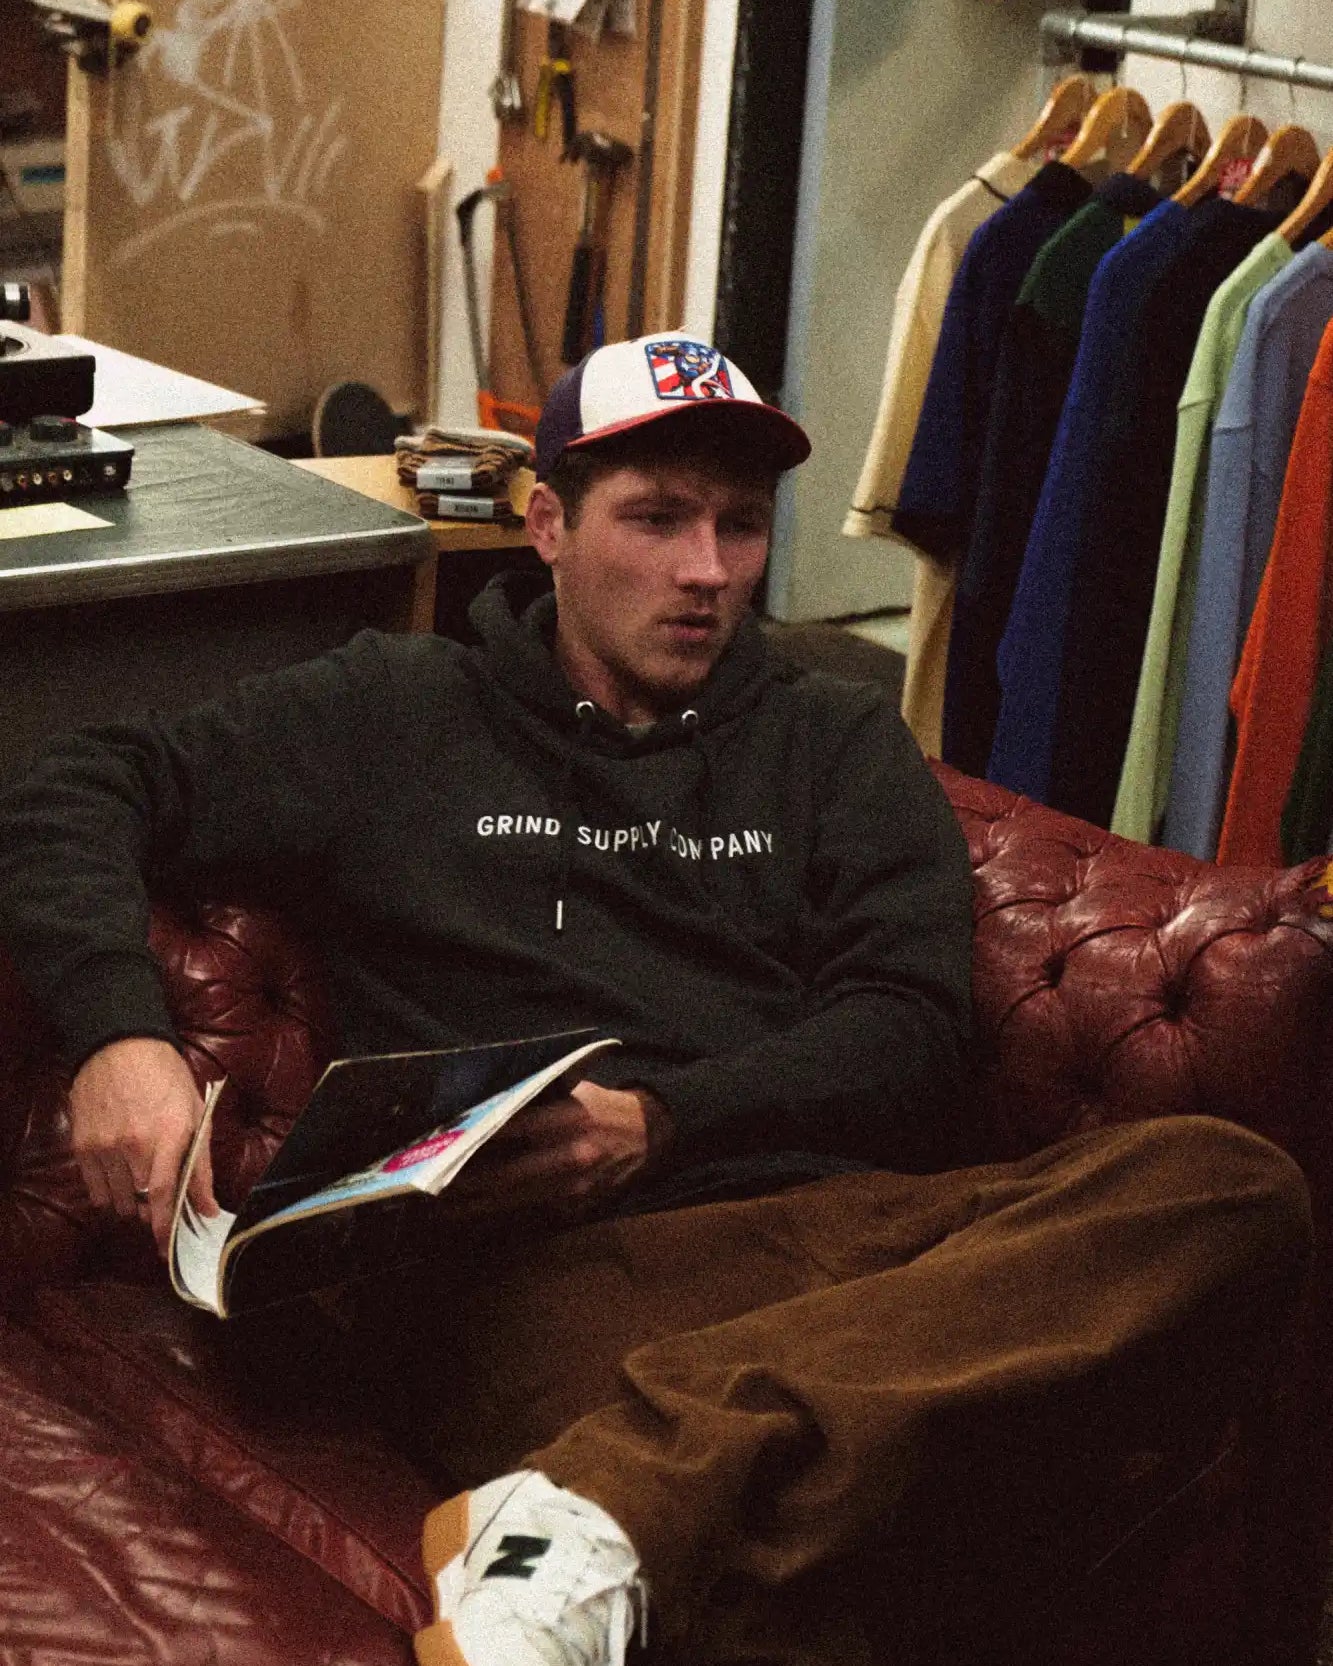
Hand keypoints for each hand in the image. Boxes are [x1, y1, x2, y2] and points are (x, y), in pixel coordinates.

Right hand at [69, 1036, 217, 1255]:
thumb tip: (207, 1208)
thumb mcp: (196, 1114)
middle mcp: (134, 1144)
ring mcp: (104, 1146)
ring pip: (116, 1201)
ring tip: (139, 1179)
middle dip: (152, 1211)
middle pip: (139, 1204)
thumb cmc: (166, 1077)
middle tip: (160, 1201)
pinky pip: (94, 1189)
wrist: (119, 1044)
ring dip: (130, 1202)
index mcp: (169, 1135)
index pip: (163, 1195)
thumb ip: (201, 1166)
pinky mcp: (82, 1145)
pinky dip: (108, 1192)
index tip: (167, 1248)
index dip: (164, 1229)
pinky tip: (119, 1174)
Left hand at [448, 1079, 672, 1218]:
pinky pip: (530, 1210)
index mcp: (568, 1118)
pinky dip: (501, 1212)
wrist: (649, 1135)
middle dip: (464, 1184)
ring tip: (440, 1209)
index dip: (474, 1139)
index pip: (510, 1129)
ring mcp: (573, 1187)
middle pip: (504, 1175)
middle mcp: (570, 1155)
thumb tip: (484, 1107)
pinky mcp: (575, 1207)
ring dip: (474, 1206)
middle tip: (428, 1188)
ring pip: (513, 1200)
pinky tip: (475, 1213)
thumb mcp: (573, 1091)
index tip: (443, 1144)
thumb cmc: (602, 1106)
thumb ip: (535, 1099)